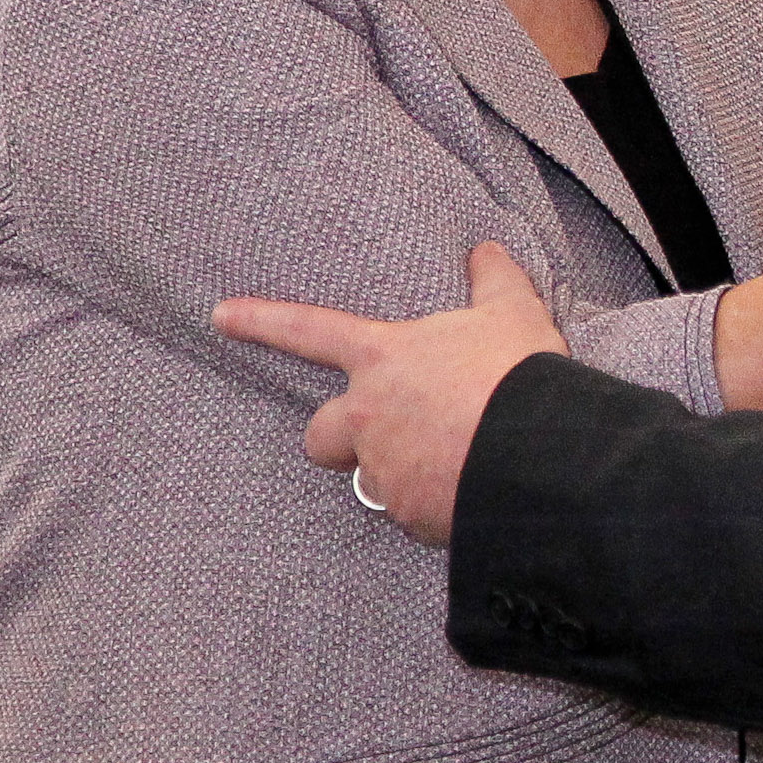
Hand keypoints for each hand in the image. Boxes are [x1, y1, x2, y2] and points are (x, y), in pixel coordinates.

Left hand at [215, 241, 564, 546]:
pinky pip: (409, 512)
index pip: (309, 330)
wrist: (542, 450)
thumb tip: (486, 250)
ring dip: (400, 473)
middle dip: (340, 440)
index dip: (263, 320)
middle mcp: (368, 415)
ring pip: (372, 478)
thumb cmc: (520, 372)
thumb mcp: (514, 313)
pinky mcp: (406, 513)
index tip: (221, 316)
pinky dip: (432, 504)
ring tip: (455, 461)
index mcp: (383, 357)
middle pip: (319, 435)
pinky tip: (470, 489)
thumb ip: (494, 279)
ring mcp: (383, 467)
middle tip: (386, 434)